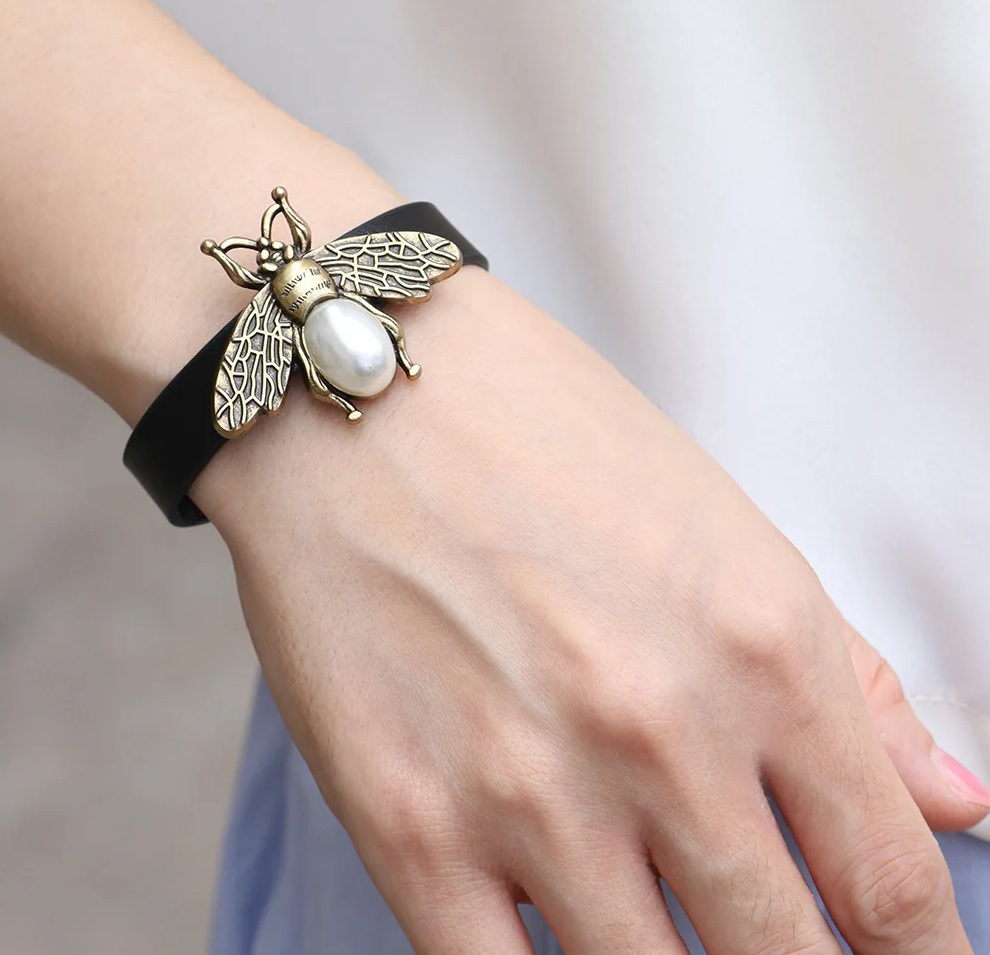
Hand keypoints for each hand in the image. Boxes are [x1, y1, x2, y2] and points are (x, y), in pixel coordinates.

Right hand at [196, 267, 985, 953]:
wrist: (362, 393)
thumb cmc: (542, 436)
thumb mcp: (724, 529)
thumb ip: (851, 683)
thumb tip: (951, 803)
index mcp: (763, 647)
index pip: (892, 887)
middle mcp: (658, 732)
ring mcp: (529, 792)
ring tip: (668, 937)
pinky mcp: (408, 825)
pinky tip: (566, 945)